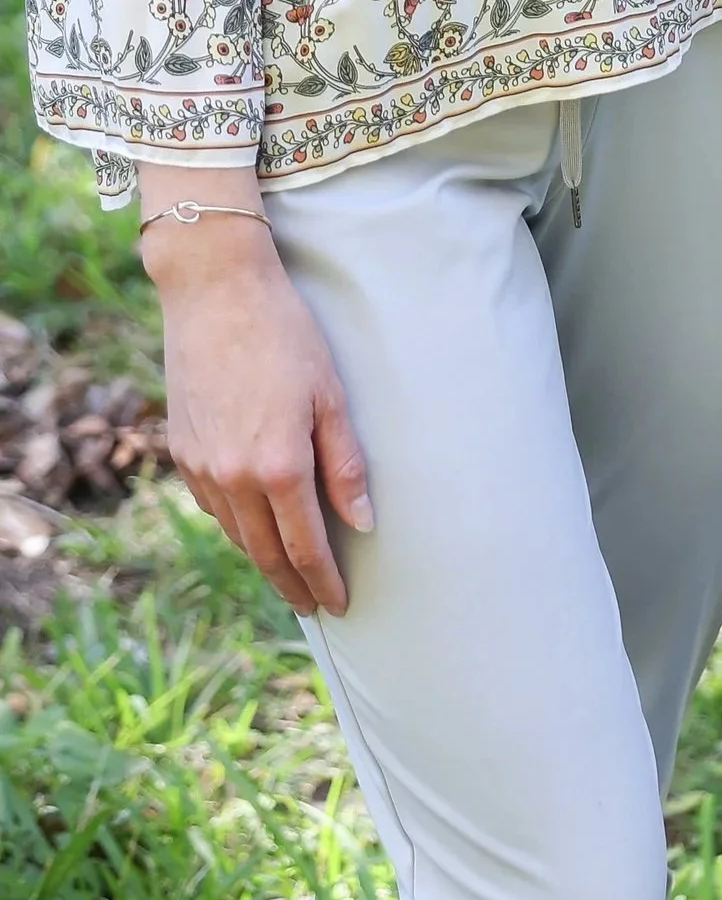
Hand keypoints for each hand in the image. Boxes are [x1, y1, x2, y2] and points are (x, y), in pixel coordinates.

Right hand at [143, 204, 371, 613]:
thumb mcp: (331, 395)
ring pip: (235, 534)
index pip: (305, 546)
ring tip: (287, 575)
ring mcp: (201, 467)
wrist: (216, 293)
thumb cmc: (286, 335)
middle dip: (292, 585)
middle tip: (313, 606)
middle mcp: (232, 478)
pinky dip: (236, 526)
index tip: (339, 604)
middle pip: (265, 552)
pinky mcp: (181, 451)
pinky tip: (252, 526)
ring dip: (262, 560)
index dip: (323, 579)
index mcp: (277, 466)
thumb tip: (363, 523)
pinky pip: (212, 506)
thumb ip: (345, 465)